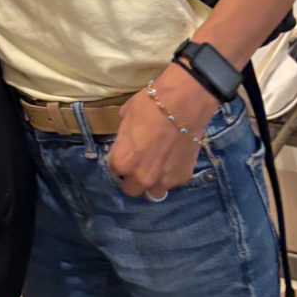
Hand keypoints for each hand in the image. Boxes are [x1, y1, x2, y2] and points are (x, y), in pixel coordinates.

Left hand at [107, 63, 217, 197]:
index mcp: (122, 162)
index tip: (124, 155)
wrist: (183, 104)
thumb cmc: (149, 106)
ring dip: (151, 182)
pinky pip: (171, 182)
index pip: (113, 171)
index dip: (118, 162)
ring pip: (153, 192)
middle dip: (131, 178)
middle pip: (131, 189)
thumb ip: (124, 137)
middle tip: (138, 163)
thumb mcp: (125, 117)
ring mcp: (164, 180)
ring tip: (156, 166)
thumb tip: (126, 140)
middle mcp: (141, 177)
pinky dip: (170, 175)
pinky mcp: (183, 177)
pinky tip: (173, 159)